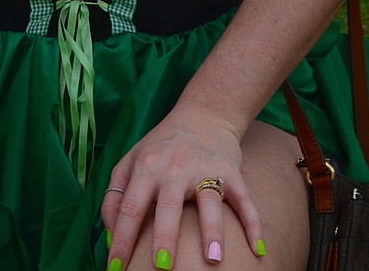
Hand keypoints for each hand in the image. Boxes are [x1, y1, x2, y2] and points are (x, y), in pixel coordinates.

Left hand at [100, 103, 263, 268]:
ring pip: (209, 202)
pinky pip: (244, 199)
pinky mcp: (231, 171)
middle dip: (164, 238)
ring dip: (212, 230)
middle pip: (168, 206)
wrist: (203, 113)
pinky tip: (256, 248)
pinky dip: (253, 222)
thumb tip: (111, 238)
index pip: (130, 208)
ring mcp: (205, 168)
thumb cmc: (161, 146)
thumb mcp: (131, 161)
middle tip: (160, 269)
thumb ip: (115, 195)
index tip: (116, 269)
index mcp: (146, 167)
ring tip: (213, 259)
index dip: (122, 239)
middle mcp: (174, 168)